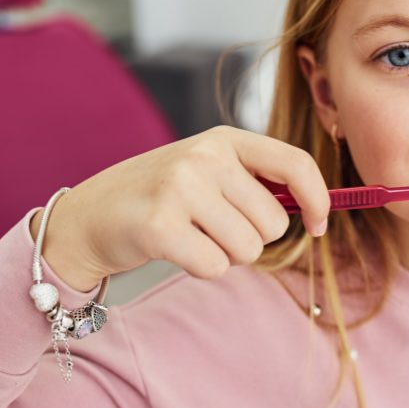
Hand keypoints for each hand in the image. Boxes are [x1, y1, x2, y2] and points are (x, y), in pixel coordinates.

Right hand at [32, 126, 331, 290]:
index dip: (318, 199)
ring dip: (226, 256)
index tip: (318, 227)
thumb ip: (257, 183)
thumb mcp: (208, 171)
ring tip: (192, 236)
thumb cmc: (161, 198)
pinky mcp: (160, 225)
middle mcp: (205, 156)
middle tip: (212, 229)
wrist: (89, 216)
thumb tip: (317, 210)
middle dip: (251, 239)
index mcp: (225, 138)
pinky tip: (175, 250)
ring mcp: (180, 187)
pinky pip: (216, 266)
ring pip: (248, 249)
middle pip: (273, 223)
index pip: (295, 163)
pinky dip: (201, 269)